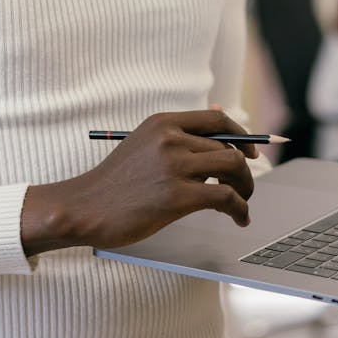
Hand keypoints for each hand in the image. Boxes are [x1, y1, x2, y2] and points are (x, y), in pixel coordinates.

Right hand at [20, 110, 257, 256]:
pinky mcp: (177, 196)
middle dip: (244, 170)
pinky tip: (239, 218)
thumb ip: (179, 136)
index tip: (252, 152)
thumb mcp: (144, 145)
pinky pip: (225, 197)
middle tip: (245, 188)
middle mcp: (171, 138)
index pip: (216, 120)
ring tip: (242, 203)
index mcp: (163, 123)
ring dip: (245, 187)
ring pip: (233, 167)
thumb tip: (221, 119)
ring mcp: (174, 166)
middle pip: (229, 146)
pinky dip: (240, 208)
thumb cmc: (116, 182)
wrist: (86, 207)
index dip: (242, 135)